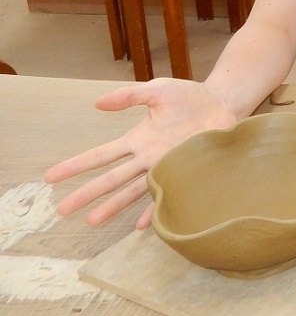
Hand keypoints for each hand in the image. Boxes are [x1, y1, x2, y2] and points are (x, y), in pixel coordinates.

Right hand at [44, 80, 236, 228]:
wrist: (224, 104)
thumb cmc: (190, 97)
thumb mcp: (158, 90)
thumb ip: (130, 95)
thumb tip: (98, 103)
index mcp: (139, 139)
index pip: (102, 154)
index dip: (77, 165)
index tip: (50, 177)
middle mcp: (148, 158)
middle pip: (111, 179)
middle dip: (87, 193)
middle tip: (62, 210)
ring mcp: (166, 167)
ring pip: (133, 191)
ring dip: (113, 206)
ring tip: (91, 222)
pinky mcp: (187, 172)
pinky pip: (168, 196)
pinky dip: (155, 210)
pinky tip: (142, 225)